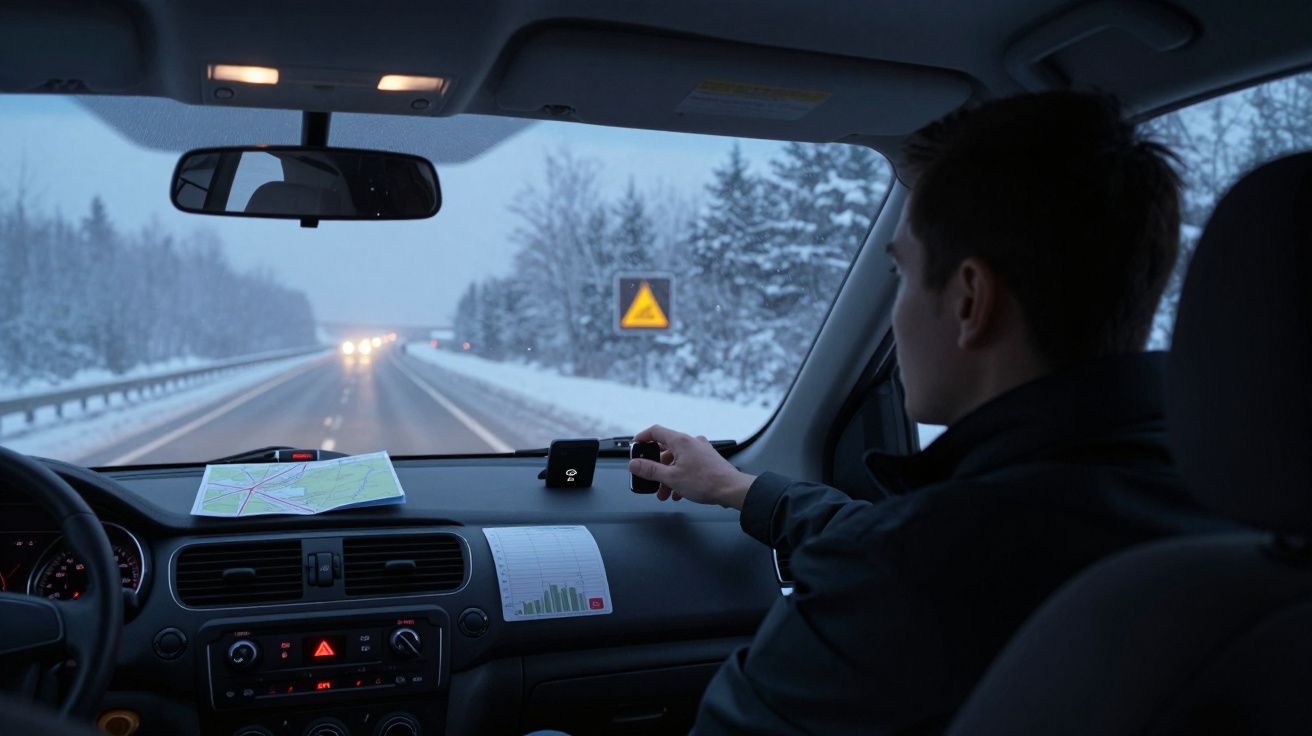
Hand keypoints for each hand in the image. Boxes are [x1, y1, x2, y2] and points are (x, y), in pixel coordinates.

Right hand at [628, 425, 756, 508]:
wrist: (731, 489)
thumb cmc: (706, 482)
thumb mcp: (671, 477)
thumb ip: (650, 470)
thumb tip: (634, 464)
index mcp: (680, 441)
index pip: (656, 431)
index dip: (642, 437)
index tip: (635, 445)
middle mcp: (691, 442)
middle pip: (666, 449)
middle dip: (656, 467)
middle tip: (650, 479)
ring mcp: (701, 450)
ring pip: (677, 460)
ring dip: (668, 476)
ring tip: (665, 493)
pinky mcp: (708, 460)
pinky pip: (688, 465)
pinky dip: (680, 477)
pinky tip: (679, 493)